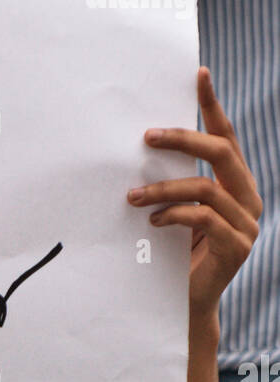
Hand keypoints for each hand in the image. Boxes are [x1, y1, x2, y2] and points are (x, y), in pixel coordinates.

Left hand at [127, 66, 260, 333]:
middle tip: (147, 136)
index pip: (227, 137)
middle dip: (184, 139)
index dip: (213, 106)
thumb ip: (176, 186)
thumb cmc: (177, 257)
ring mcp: (247, 224)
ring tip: (134, 196)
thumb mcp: (177, 213)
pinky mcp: (237, 247)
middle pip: (222, 152)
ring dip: (164, 187)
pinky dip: (174, 215)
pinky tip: (153, 223)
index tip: (199, 75)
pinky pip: (203, 218)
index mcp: (236, 185)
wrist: (187, 306)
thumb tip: (145, 150)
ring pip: (206, 187)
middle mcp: (248, 199)